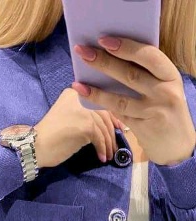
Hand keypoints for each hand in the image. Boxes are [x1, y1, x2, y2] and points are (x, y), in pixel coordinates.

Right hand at [33, 88, 122, 167]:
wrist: (35, 147)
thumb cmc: (47, 136)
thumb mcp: (65, 116)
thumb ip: (82, 113)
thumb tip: (106, 123)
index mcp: (74, 92)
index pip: (99, 101)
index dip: (111, 115)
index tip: (118, 126)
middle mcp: (81, 97)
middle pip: (104, 113)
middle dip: (113, 130)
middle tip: (116, 143)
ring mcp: (85, 111)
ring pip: (104, 127)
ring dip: (108, 143)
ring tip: (108, 154)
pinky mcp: (86, 126)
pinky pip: (100, 138)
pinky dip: (102, 149)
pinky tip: (101, 157)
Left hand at [72, 37, 195, 165]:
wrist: (178, 144)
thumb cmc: (166, 111)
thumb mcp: (164, 89)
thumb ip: (147, 77)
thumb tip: (115, 60)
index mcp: (170, 76)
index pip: (149, 56)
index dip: (127, 47)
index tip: (105, 40)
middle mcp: (164, 92)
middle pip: (131, 74)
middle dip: (105, 62)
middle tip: (84, 53)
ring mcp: (153, 111)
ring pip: (120, 98)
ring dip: (96, 90)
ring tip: (77, 82)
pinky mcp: (142, 127)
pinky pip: (117, 114)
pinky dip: (101, 105)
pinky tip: (86, 97)